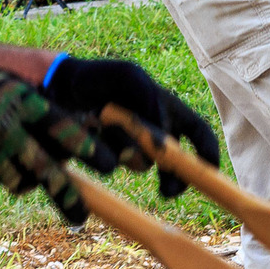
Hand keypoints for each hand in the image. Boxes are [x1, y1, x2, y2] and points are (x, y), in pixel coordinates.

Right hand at [0, 67, 116, 224]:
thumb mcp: (12, 89)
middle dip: (68, 196)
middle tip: (83, 217)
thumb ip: (41, 108)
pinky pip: (3, 182)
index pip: (62, 128)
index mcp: (23, 103)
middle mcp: (8, 130)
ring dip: (33, 183)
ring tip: (31, 179)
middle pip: (45, 169)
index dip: (87, 148)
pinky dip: (10, 179)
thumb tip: (85, 127)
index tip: (108, 166)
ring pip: (23, 182)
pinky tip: (0, 164)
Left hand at [42, 55, 220, 198]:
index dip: (208, 154)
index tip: (209, 173)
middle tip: (167, 192)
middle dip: (174, 179)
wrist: (60, 88)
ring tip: (106, 125)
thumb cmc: (99, 77)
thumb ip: (149, 100)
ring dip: (128, 149)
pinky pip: (114, 165)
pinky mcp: (108, 157)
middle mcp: (153, 133)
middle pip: (174, 162)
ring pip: (141, 162)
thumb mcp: (128, 77)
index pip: (199, 135)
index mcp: (168, 111)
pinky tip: (95, 135)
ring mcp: (131, 147)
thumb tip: (162, 140)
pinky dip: (106, 152)